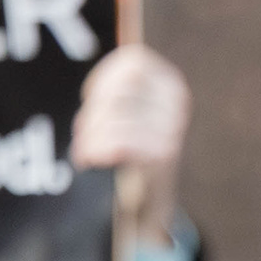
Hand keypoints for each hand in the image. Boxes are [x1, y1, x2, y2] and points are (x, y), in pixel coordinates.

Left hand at [70, 42, 187, 250]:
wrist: (151, 199)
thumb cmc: (132, 148)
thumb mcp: (130, 111)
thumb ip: (116, 90)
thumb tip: (88, 83)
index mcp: (171, 84)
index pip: (133, 61)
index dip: (104, 77)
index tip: (90, 99)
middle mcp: (179, 102)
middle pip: (121, 91)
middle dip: (94, 112)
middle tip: (82, 132)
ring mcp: (175, 128)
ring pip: (116, 116)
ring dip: (91, 134)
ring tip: (84, 149)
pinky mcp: (165, 155)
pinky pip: (121, 141)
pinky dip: (98, 149)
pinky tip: (90, 159)